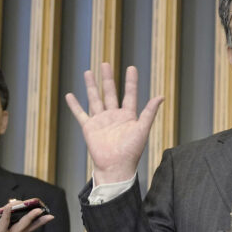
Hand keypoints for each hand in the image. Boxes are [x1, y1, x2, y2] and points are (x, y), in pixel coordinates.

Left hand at [0, 202, 53, 231]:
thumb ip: (1, 222)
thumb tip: (8, 207)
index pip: (27, 230)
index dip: (39, 223)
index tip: (50, 216)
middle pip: (20, 229)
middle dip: (30, 218)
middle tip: (38, 210)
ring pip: (2, 229)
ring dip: (6, 217)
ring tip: (8, 205)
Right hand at [64, 63, 162, 184]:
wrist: (115, 167)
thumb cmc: (131, 151)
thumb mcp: (142, 129)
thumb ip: (149, 112)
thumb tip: (161, 96)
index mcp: (128, 116)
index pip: (130, 94)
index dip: (131, 82)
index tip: (131, 68)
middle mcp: (114, 116)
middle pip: (110, 93)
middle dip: (108, 78)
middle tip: (105, 64)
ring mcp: (101, 121)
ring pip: (95, 99)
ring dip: (91, 86)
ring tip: (88, 72)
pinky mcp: (89, 128)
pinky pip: (80, 114)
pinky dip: (74, 105)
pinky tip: (70, 95)